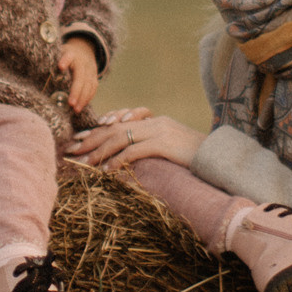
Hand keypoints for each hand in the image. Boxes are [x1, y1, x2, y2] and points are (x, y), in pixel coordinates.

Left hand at [57, 36, 100, 114]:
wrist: (83, 49)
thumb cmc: (64, 56)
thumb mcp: (57, 55)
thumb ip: (50, 64)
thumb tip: (36, 76)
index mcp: (70, 54)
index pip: (68, 56)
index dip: (65, 60)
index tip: (61, 66)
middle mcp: (82, 61)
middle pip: (80, 76)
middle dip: (76, 90)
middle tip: (71, 104)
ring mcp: (90, 69)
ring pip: (89, 84)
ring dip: (83, 98)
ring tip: (76, 109)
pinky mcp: (94, 76)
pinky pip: (93, 88)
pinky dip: (88, 98)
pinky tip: (81, 106)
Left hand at [69, 105, 203, 172]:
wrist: (219, 157)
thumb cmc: (196, 157)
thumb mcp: (172, 148)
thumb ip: (153, 146)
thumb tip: (131, 157)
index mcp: (156, 120)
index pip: (121, 121)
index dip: (99, 130)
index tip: (81, 138)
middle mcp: (155, 121)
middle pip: (116, 127)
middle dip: (92, 138)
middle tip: (72, 148)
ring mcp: (159, 130)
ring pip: (121, 137)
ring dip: (100, 151)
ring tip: (84, 162)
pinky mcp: (163, 143)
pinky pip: (134, 150)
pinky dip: (118, 160)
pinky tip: (106, 171)